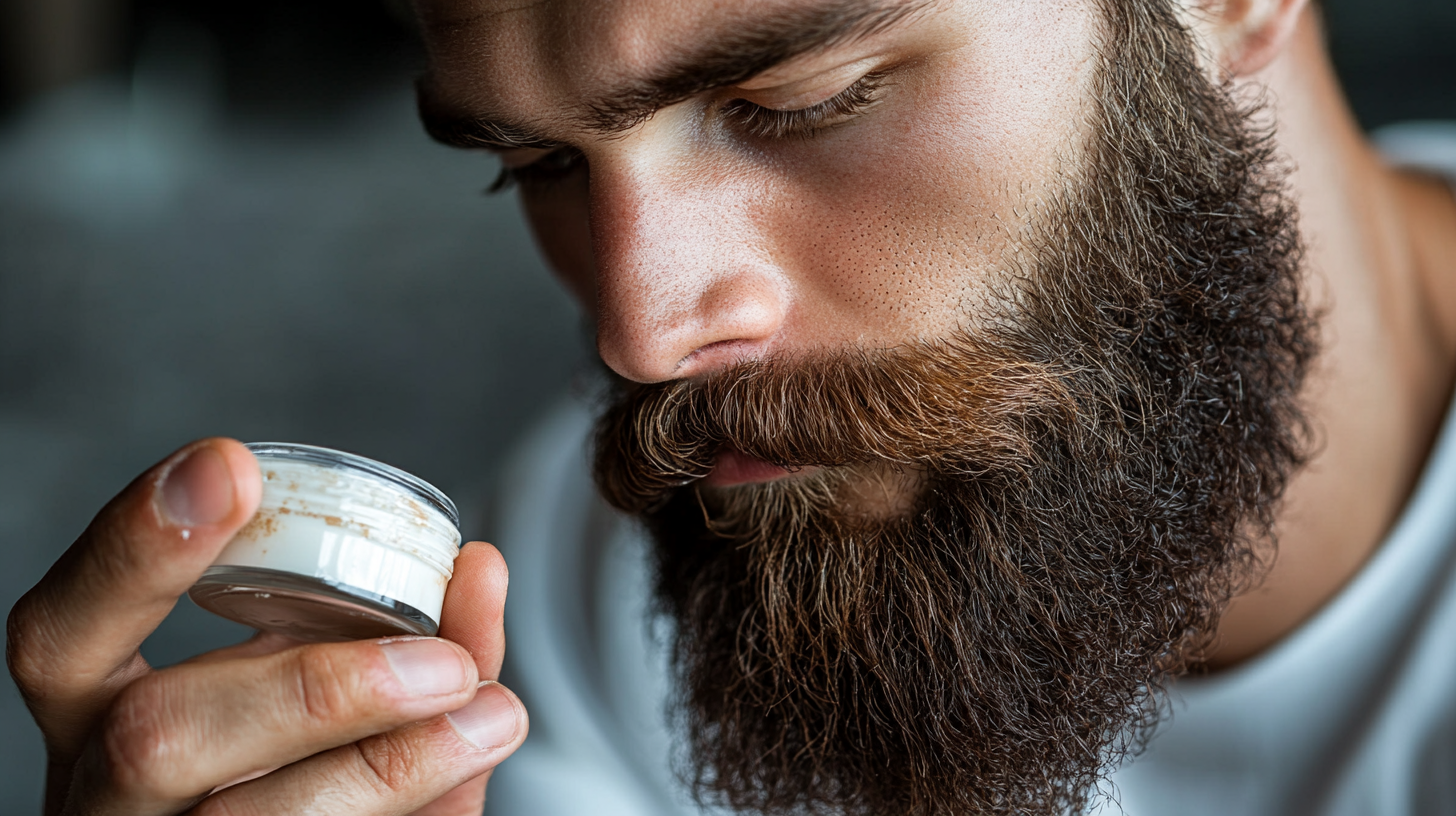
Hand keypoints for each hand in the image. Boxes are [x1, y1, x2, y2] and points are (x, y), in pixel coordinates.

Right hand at [6, 438, 526, 815]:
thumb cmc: (300, 756)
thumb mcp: (323, 678)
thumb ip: (400, 630)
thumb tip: (477, 566)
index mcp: (93, 715)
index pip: (62, 632)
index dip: (133, 549)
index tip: (231, 467)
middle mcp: (105, 796)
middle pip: (155, 739)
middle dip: (315, 692)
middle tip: (444, 664)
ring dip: (389, 766)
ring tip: (491, 716)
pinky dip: (418, 806)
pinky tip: (471, 760)